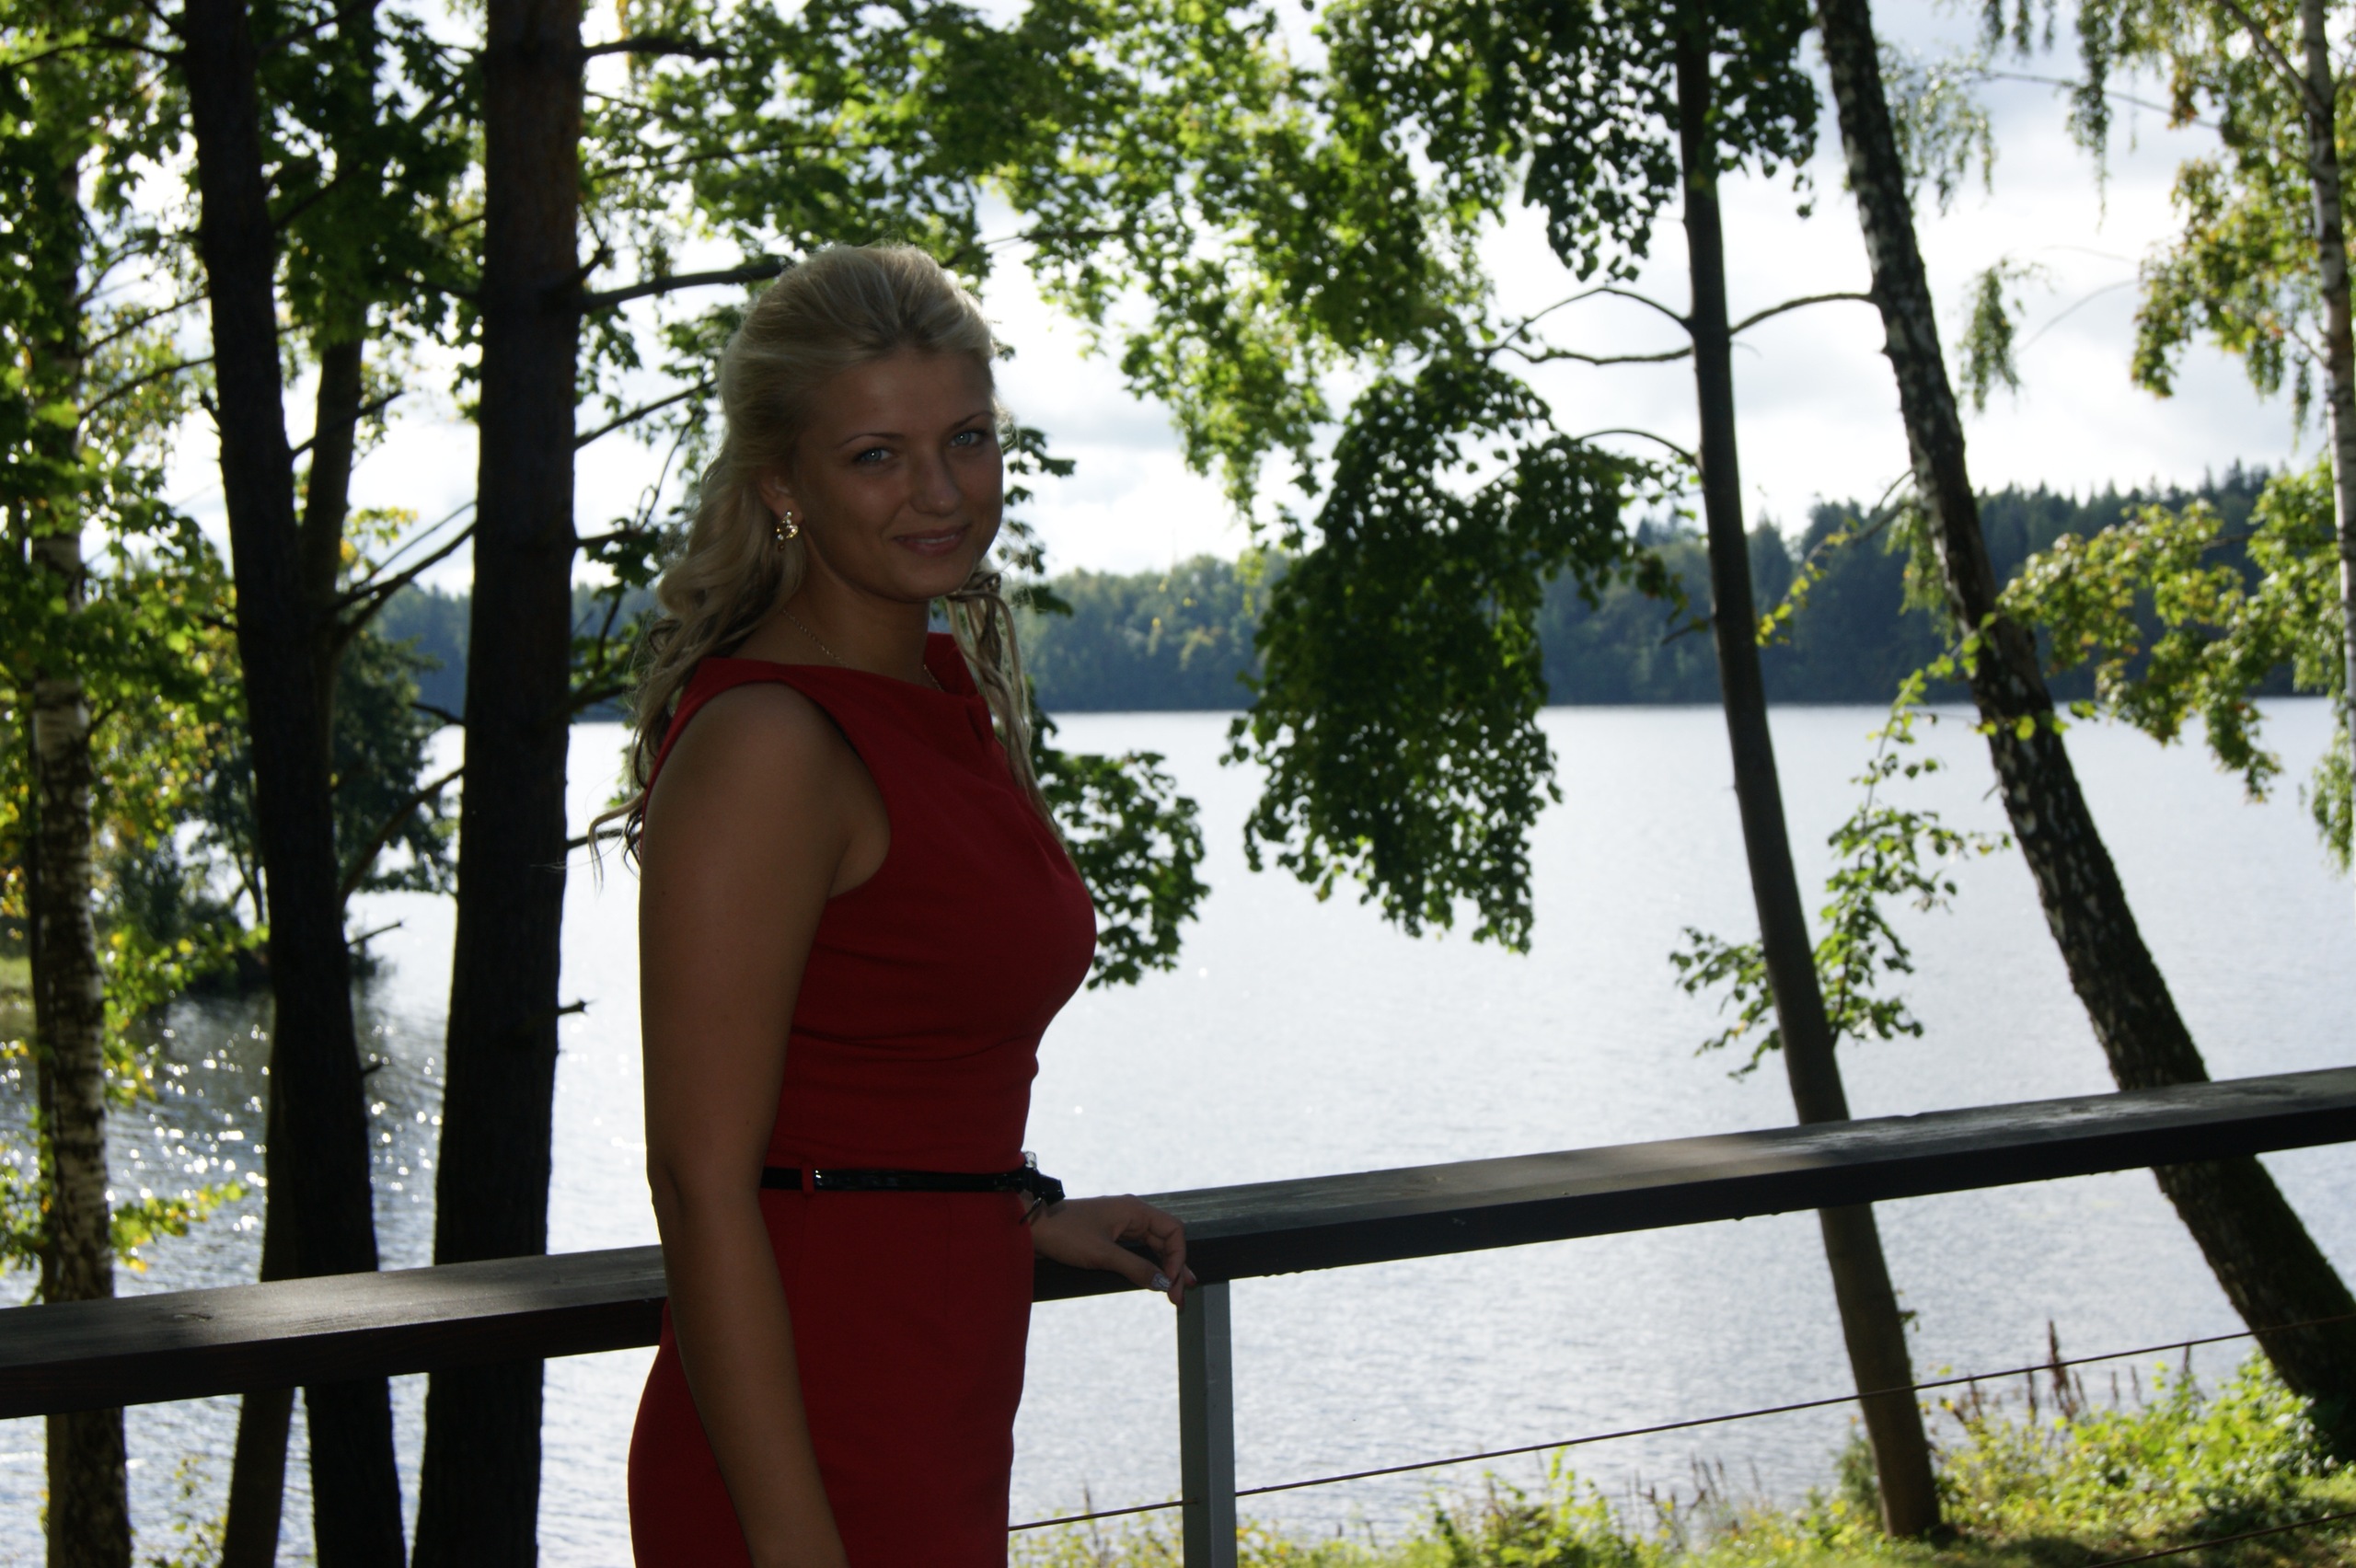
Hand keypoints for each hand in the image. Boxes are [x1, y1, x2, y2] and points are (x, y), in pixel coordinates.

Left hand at [1028, 1195, 1195, 1305]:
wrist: (1032, 1227)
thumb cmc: (1065, 1234)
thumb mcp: (1102, 1254)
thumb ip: (1135, 1268)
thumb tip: (1163, 1284)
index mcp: (1134, 1210)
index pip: (1173, 1231)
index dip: (1177, 1258)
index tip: (1171, 1282)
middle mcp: (1132, 1215)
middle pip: (1166, 1240)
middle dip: (1175, 1268)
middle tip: (1180, 1297)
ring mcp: (1121, 1226)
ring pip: (1153, 1247)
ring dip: (1164, 1269)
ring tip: (1174, 1293)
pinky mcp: (1110, 1237)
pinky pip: (1138, 1251)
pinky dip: (1148, 1266)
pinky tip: (1153, 1281)